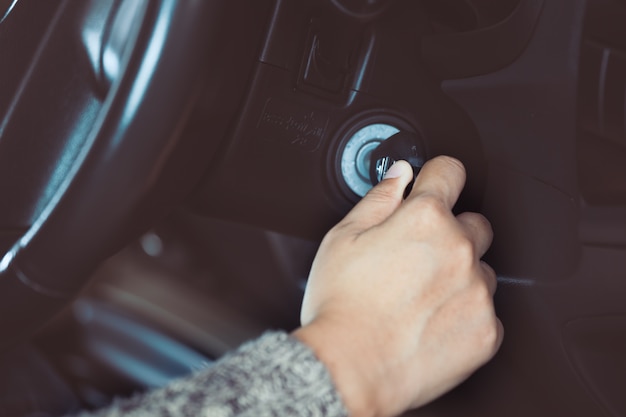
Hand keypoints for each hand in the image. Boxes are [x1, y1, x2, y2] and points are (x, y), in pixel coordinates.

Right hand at [293, 156, 502, 416]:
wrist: (350, 369)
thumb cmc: (341, 306)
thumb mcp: (343, 238)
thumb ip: (378, 199)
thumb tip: (399, 175)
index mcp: (424, 219)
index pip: (449, 172)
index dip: (437, 177)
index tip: (432, 185)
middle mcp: (459, 249)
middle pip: (474, 223)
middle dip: (450, 232)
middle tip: (417, 257)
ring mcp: (477, 291)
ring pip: (481, 269)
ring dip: (459, 275)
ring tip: (420, 297)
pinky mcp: (486, 330)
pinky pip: (485, 310)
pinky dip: (464, 313)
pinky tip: (431, 322)